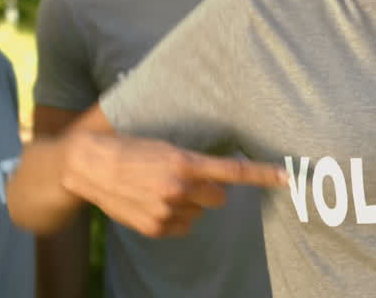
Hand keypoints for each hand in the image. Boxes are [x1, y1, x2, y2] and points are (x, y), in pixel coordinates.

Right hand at [62, 132, 286, 237]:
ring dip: (188, 203)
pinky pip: (182, 227)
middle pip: (219, 198)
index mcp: (184, 163)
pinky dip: (174, 217)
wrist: (88, 167)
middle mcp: (179, 189)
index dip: (263, 175)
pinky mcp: (155, 228)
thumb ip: (192, 163)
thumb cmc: (130, 150)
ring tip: (160, 188)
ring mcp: (167, 212)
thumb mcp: (165, 147)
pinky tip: (153, 202)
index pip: (234, 172)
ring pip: (199, 213)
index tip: (287, 177)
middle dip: (209, 190)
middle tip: (187, 178)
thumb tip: (218, 177)